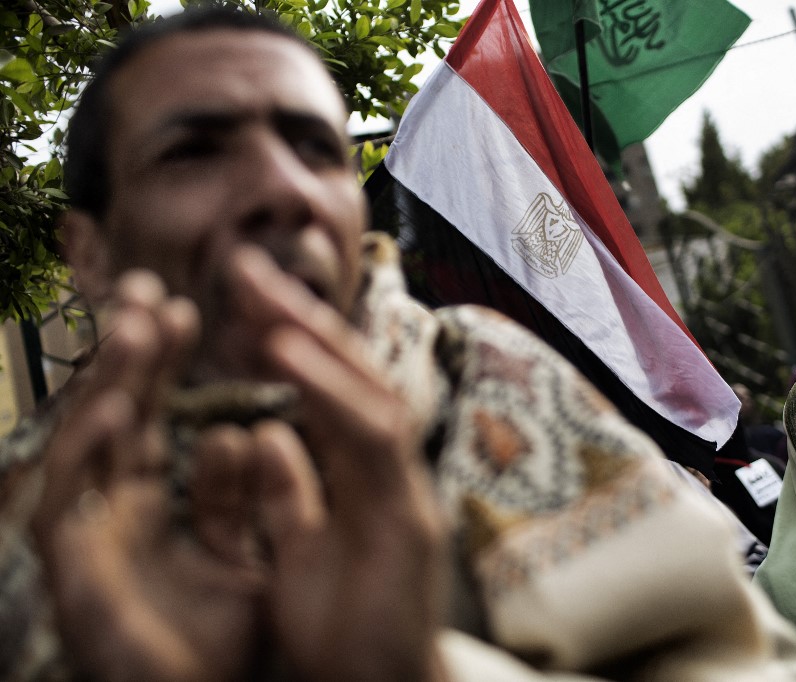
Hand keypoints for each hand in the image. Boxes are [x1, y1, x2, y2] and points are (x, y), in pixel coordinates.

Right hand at [31, 272, 264, 681]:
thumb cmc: (219, 646)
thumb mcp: (240, 558)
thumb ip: (236, 499)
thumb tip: (238, 434)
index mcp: (149, 507)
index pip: (151, 420)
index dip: (163, 365)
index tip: (186, 307)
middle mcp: (110, 517)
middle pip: (114, 419)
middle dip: (130, 355)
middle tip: (149, 289)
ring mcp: (86, 545)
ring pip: (84, 449)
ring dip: (108, 385)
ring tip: (134, 325)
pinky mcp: (72, 580)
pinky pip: (65, 510)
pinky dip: (84, 458)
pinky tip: (109, 411)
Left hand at [227, 247, 447, 680]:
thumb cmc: (343, 630)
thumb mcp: (299, 551)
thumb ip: (290, 493)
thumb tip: (268, 434)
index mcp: (361, 477)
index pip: (327, 394)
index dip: (289, 340)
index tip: (243, 297)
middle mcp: (389, 475)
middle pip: (351, 378)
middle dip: (300, 318)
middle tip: (246, 266)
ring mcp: (404, 492)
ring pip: (369, 395)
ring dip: (317, 341)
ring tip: (264, 298)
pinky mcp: (410, 519)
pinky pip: (373, 443)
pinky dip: (333, 393)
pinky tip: (290, 356)